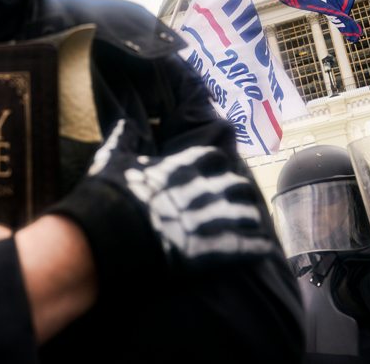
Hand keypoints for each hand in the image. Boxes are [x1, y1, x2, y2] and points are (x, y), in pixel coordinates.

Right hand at [85, 119, 274, 264]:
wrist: (106, 234)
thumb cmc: (108, 195)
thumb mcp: (111, 159)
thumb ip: (122, 137)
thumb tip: (124, 121)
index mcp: (181, 167)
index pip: (213, 157)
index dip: (217, 164)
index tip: (218, 168)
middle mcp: (201, 189)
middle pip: (236, 184)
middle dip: (237, 191)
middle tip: (238, 197)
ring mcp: (208, 220)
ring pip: (246, 214)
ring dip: (250, 218)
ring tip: (253, 223)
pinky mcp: (210, 249)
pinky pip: (245, 246)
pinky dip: (256, 246)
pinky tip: (263, 248)